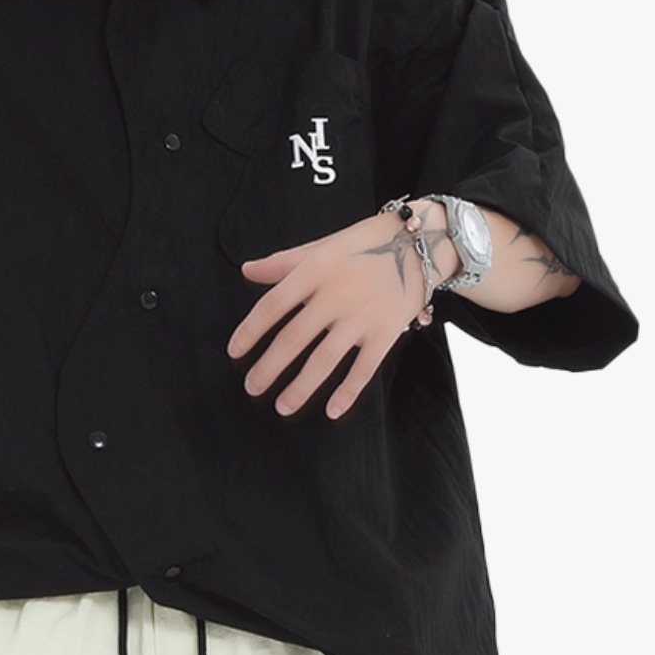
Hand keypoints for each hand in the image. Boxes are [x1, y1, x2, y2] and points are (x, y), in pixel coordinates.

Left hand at [228, 211, 432, 418]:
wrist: (420, 243)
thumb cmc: (365, 245)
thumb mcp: (323, 247)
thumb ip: (284, 262)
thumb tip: (247, 270)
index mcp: (315, 270)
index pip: (273, 305)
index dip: (250, 331)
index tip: (234, 352)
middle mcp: (336, 294)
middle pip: (293, 338)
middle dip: (268, 368)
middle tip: (251, 388)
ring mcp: (362, 315)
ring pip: (324, 360)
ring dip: (300, 388)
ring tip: (282, 407)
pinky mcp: (386, 331)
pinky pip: (364, 369)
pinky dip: (348, 392)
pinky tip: (332, 411)